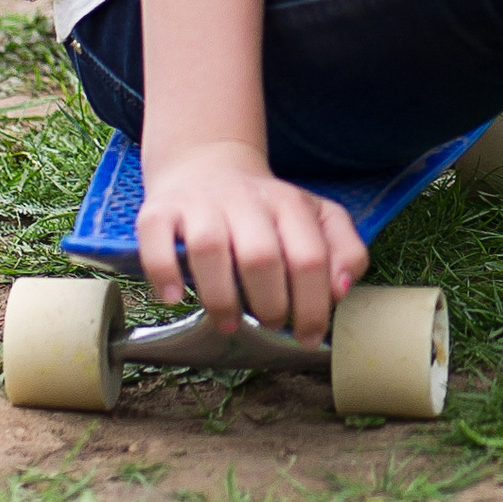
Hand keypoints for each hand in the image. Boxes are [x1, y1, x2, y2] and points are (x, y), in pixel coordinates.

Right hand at [135, 136, 367, 342]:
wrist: (206, 164)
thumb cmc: (267, 210)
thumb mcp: (317, 219)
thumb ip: (345, 251)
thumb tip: (341, 290)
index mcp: (290, 204)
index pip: (310, 258)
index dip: (313, 306)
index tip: (308, 337)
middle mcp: (246, 200)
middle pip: (261, 256)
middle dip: (270, 304)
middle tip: (269, 324)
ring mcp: (200, 204)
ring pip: (210, 248)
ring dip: (221, 298)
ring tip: (229, 324)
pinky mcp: (159, 211)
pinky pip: (157, 241)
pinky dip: (164, 273)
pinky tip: (175, 297)